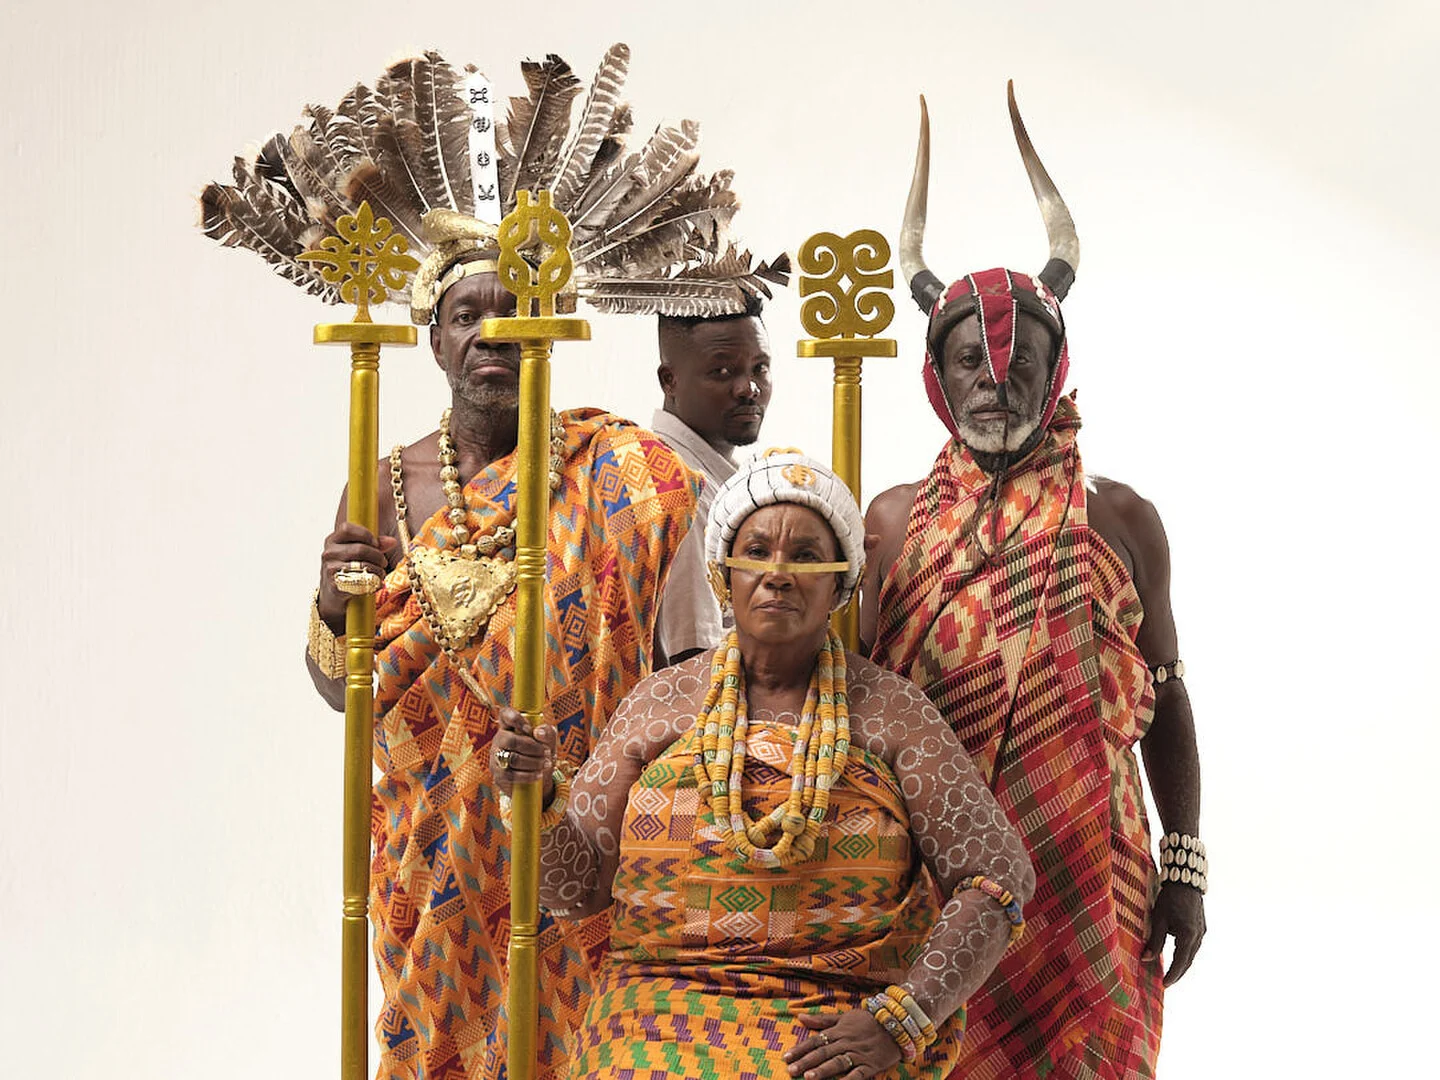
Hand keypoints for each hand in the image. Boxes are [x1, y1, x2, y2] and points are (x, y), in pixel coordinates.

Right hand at [318, 523, 397, 626]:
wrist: (332, 593)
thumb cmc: (347, 568)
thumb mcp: (356, 552)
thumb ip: (374, 544)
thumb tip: (391, 541)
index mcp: (333, 540)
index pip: (347, 528)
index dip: (365, 534)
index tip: (376, 543)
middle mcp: (329, 553)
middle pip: (359, 549)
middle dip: (377, 556)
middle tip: (384, 562)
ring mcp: (330, 569)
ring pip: (361, 566)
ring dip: (377, 570)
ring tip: (381, 573)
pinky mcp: (335, 584)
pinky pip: (360, 581)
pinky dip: (372, 582)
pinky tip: (375, 583)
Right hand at [491, 707, 557, 801]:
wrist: (538, 777)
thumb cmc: (541, 753)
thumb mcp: (548, 741)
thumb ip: (547, 732)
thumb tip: (538, 732)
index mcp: (510, 726)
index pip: (505, 715)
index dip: (515, 719)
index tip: (529, 729)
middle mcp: (500, 739)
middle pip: (510, 740)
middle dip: (533, 747)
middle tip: (547, 752)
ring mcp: (496, 757)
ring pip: (512, 758)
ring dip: (533, 762)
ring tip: (546, 764)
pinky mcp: (498, 774)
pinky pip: (511, 775)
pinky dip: (528, 775)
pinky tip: (539, 774)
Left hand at [784, 1009, 900, 1078]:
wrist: (896, 1023)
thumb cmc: (868, 1021)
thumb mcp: (844, 1017)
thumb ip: (822, 1020)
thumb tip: (800, 1017)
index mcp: (838, 1032)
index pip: (815, 1041)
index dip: (800, 1049)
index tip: (786, 1057)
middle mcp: (846, 1042)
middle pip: (823, 1053)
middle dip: (806, 1062)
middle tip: (791, 1070)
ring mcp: (858, 1054)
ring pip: (837, 1062)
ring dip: (823, 1070)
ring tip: (809, 1077)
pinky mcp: (871, 1065)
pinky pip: (858, 1074)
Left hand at [1142, 882, 1205, 985]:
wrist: (1186, 881)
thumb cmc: (1170, 899)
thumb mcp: (1159, 919)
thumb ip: (1155, 940)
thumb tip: (1145, 959)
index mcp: (1188, 936)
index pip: (1180, 962)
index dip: (1172, 975)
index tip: (1164, 985)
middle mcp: (1198, 937)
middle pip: (1187, 961)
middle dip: (1177, 974)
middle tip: (1166, 984)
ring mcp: (1201, 933)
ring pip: (1191, 954)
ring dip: (1182, 965)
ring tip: (1170, 973)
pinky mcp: (1201, 928)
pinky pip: (1193, 946)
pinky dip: (1185, 954)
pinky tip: (1177, 955)